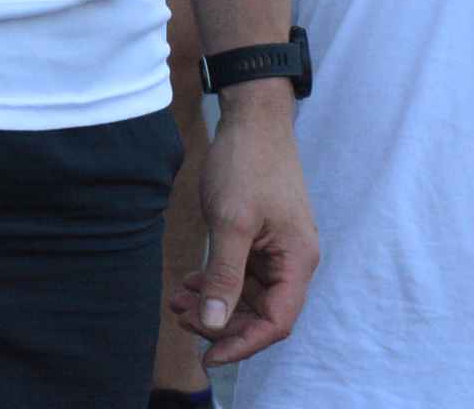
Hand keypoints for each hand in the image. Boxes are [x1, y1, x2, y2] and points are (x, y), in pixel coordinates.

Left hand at [173, 95, 317, 363]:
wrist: (253, 118)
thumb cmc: (248, 164)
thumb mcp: (231, 222)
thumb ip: (223, 276)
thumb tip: (212, 325)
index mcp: (297, 260)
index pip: (277, 322)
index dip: (243, 344)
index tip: (207, 355)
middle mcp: (293, 260)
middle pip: (261, 314)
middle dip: (221, 323)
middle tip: (179, 318)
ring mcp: (276, 250)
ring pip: (247, 297)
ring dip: (213, 304)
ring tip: (175, 302)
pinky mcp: (260, 239)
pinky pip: (239, 275)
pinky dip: (214, 283)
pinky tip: (186, 284)